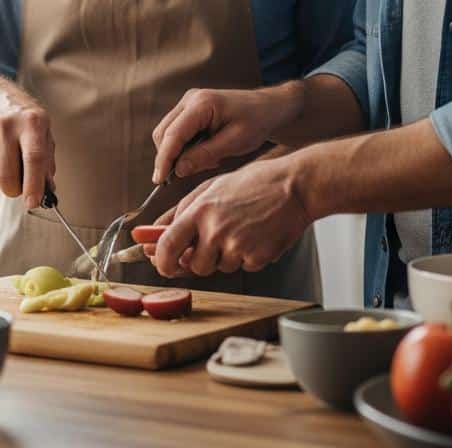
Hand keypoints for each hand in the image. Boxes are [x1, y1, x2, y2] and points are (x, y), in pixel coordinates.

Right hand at [0, 78, 55, 209]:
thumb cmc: (22, 118)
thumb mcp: (42, 130)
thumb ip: (47, 159)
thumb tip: (48, 190)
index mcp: (32, 122)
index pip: (34, 158)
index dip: (34, 185)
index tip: (33, 202)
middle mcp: (7, 125)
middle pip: (8, 175)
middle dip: (14, 190)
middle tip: (19, 187)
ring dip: (0, 180)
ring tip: (5, 162)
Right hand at [151, 83, 301, 183]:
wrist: (266, 108)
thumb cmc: (256, 122)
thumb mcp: (236, 142)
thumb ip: (206, 155)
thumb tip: (178, 170)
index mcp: (202, 103)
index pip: (173, 134)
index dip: (164, 159)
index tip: (159, 181)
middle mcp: (190, 99)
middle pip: (163, 133)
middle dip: (170, 158)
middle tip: (195, 172)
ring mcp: (188, 102)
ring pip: (166, 134)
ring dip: (179, 153)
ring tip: (209, 160)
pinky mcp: (189, 109)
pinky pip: (175, 132)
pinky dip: (184, 147)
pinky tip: (207, 153)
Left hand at [152, 157, 312, 278]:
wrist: (295, 186)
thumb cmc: (254, 182)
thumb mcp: (212, 187)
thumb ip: (182, 210)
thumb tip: (155, 231)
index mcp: (200, 210)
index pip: (167, 246)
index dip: (161, 261)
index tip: (163, 265)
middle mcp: (215, 230)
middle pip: (194, 266)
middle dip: (199, 262)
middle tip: (213, 245)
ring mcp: (237, 246)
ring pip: (220, 268)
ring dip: (226, 256)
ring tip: (242, 229)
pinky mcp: (256, 258)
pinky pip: (243, 267)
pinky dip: (248, 256)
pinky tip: (257, 234)